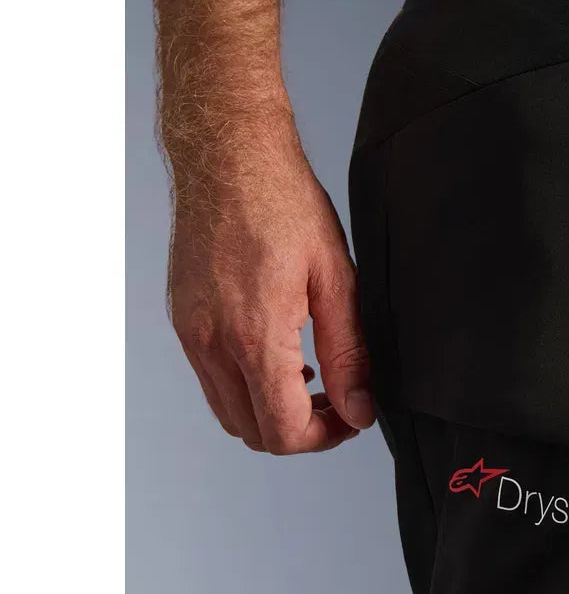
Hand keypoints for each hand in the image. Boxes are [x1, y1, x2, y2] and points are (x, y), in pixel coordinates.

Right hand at [167, 120, 374, 453]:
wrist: (227, 155)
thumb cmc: (283, 203)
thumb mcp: (337, 279)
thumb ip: (350, 354)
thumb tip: (359, 410)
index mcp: (254, 334)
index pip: (284, 431)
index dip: (326, 438)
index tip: (352, 418)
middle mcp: (213, 342)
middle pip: (254, 433)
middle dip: (302, 432)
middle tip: (339, 403)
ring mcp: (192, 335)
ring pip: (230, 415)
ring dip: (273, 414)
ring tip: (313, 379)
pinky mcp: (184, 323)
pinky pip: (213, 383)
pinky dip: (248, 389)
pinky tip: (281, 356)